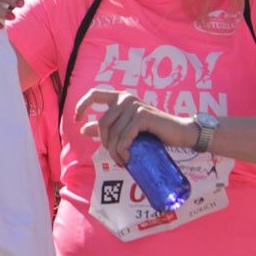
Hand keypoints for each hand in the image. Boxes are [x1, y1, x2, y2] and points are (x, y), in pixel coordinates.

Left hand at [74, 88, 193, 164]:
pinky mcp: (142, 116)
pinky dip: (123, 151)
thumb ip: (106, 127)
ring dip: (115, 152)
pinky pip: (124, 137)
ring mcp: (134, 106)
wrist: (178, 133)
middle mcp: (126, 98)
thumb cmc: (152, 131)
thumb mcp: (126, 129)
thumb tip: (83, 129)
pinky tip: (127, 158)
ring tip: (122, 161)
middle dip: (106, 143)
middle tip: (115, 156)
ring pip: (113, 133)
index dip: (82, 106)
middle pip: (103, 123)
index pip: (94, 94)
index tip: (77, 120)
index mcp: (120, 97)